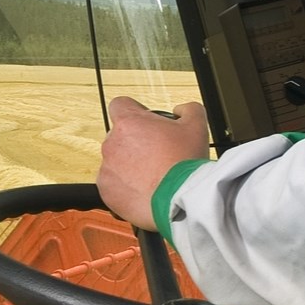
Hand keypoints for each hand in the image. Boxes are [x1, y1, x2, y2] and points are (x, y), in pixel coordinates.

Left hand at [96, 97, 208, 228]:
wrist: (179, 200)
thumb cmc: (185, 163)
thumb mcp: (197, 126)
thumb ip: (189, 109)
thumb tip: (181, 110)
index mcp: (128, 122)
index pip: (120, 104)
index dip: (134, 112)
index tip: (146, 124)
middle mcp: (112, 143)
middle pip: (119, 136)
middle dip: (135, 143)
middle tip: (157, 154)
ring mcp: (107, 168)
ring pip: (116, 162)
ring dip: (130, 166)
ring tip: (153, 176)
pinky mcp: (106, 191)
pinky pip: (113, 185)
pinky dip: (126, 187)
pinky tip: (146, 190)